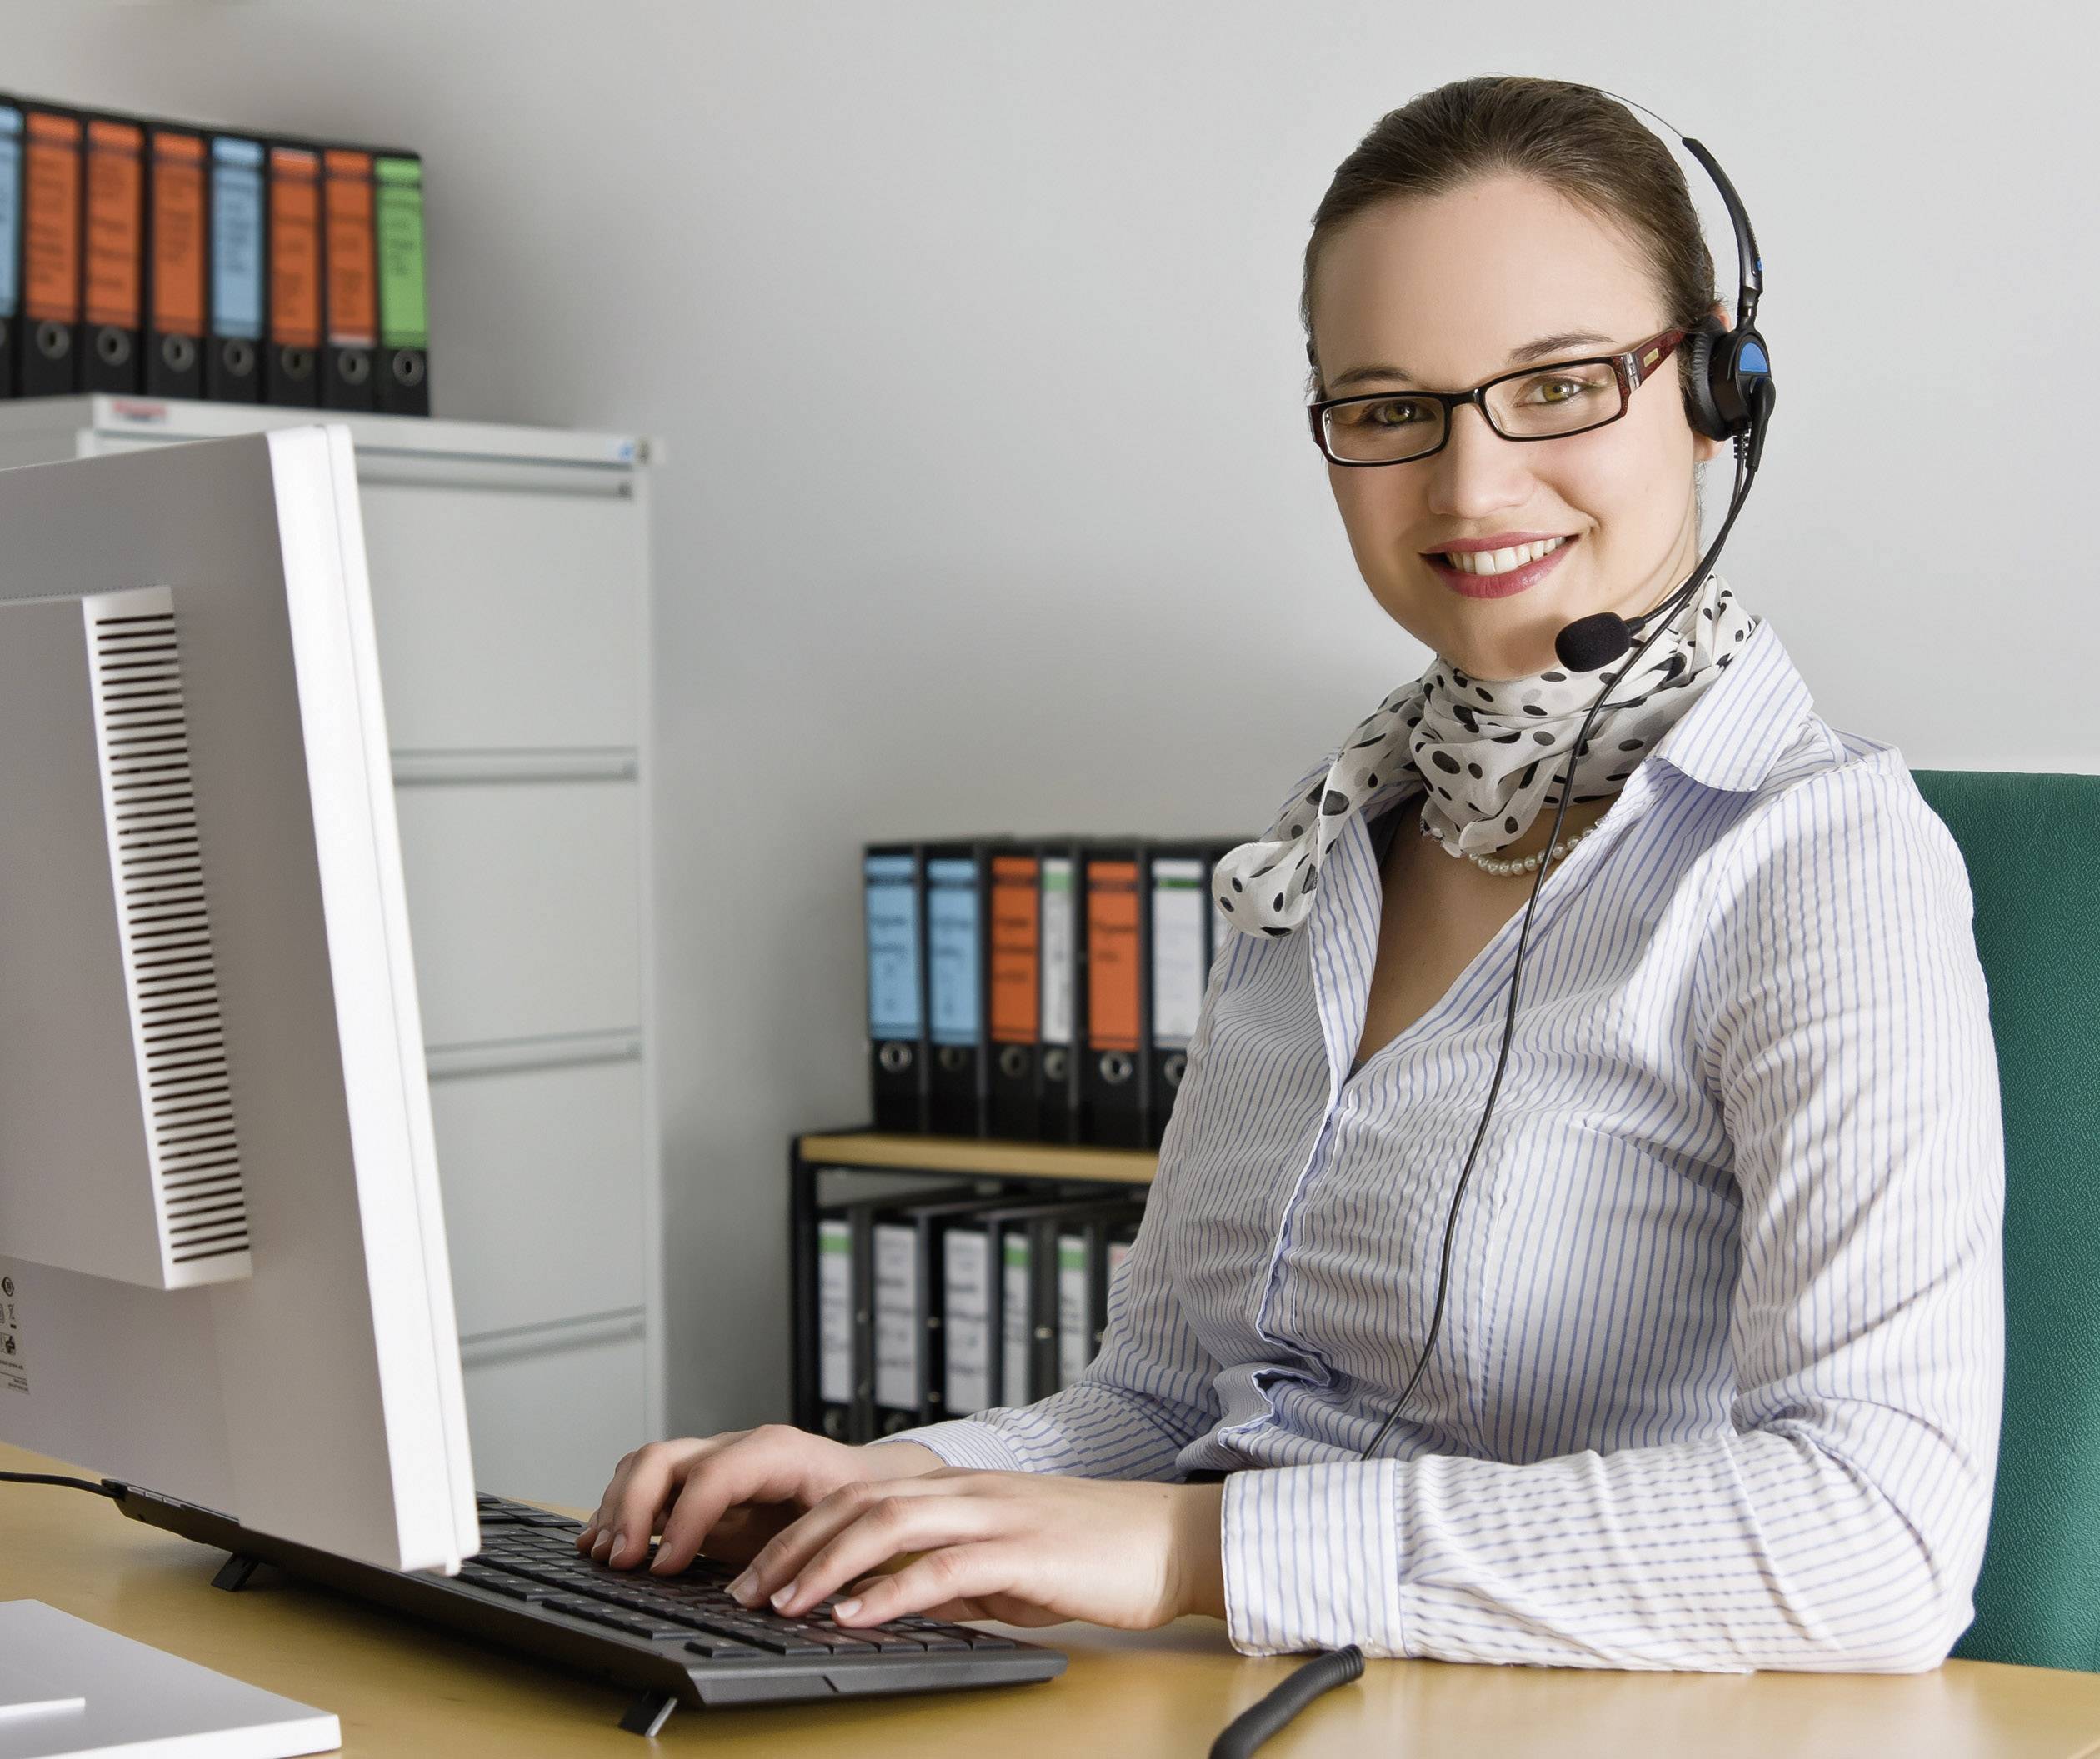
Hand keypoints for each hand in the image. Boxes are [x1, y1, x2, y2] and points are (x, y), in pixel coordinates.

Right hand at [577, 1426, 943, 1570]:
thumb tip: (763, 1599)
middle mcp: (737, 1449)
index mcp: (778, 1453)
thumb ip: (807, 1556)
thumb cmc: (859, 1505)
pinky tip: (603, 1541)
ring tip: (602, 1553)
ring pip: (647, 1465)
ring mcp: (714, 1461)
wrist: (866, 1482)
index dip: (684, 1519)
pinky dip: (620, 1509)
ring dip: (617, 1507)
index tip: (664, 1566)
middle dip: (632, 1507)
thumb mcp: (845, 1527)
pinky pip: (648, 1483)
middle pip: (664, 1458)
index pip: (714, 1474)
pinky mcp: (699, 1483)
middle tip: (619, 1559)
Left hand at [725, 1469, 1226, 1631]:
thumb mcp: (1003, 1561)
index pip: (857, 1496)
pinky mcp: (1021, 1552)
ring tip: (783, 1605)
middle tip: (744, 1592)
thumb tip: (891, 1602)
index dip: (798, 1532)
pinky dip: (889, 1591)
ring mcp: (993, 1515)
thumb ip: (947, 1573)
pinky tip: (855, 1615)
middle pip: (855, 1503)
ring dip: (825, 1566)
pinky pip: (942, 1566)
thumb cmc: (1093, 1552)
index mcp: (958, 1489)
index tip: (755, 1573)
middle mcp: (966, 1491)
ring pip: (886, 1525)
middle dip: (790, 1548)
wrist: (1170, 1538)